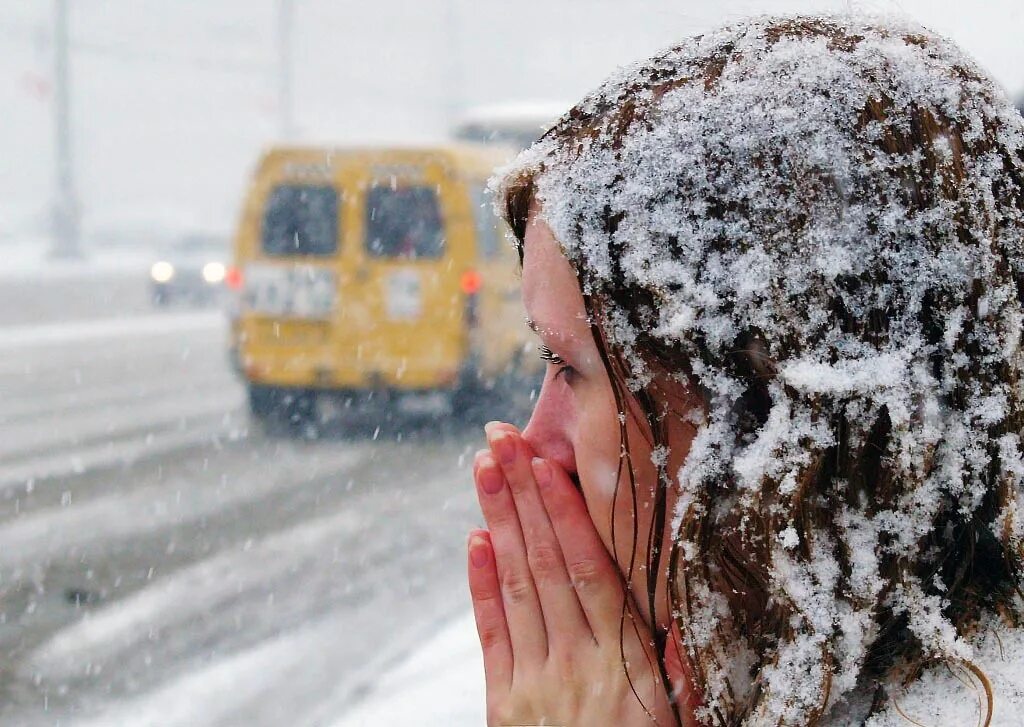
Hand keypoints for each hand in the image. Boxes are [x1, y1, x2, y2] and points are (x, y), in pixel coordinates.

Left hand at [467, 422, 679, 726]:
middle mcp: (579, 665)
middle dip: (522, 496)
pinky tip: (474, 541)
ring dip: (498, 522)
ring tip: (485, 468)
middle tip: (500, 437)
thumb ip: (662, 654)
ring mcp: (538, 685)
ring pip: (517, 588)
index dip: (566, 514)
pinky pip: (493, 638)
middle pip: (546, 564)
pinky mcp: (507, 708)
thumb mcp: (676, 712)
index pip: (590, 571)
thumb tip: (664, 592)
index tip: (547, 462)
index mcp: (628, 664)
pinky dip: (482, 586)